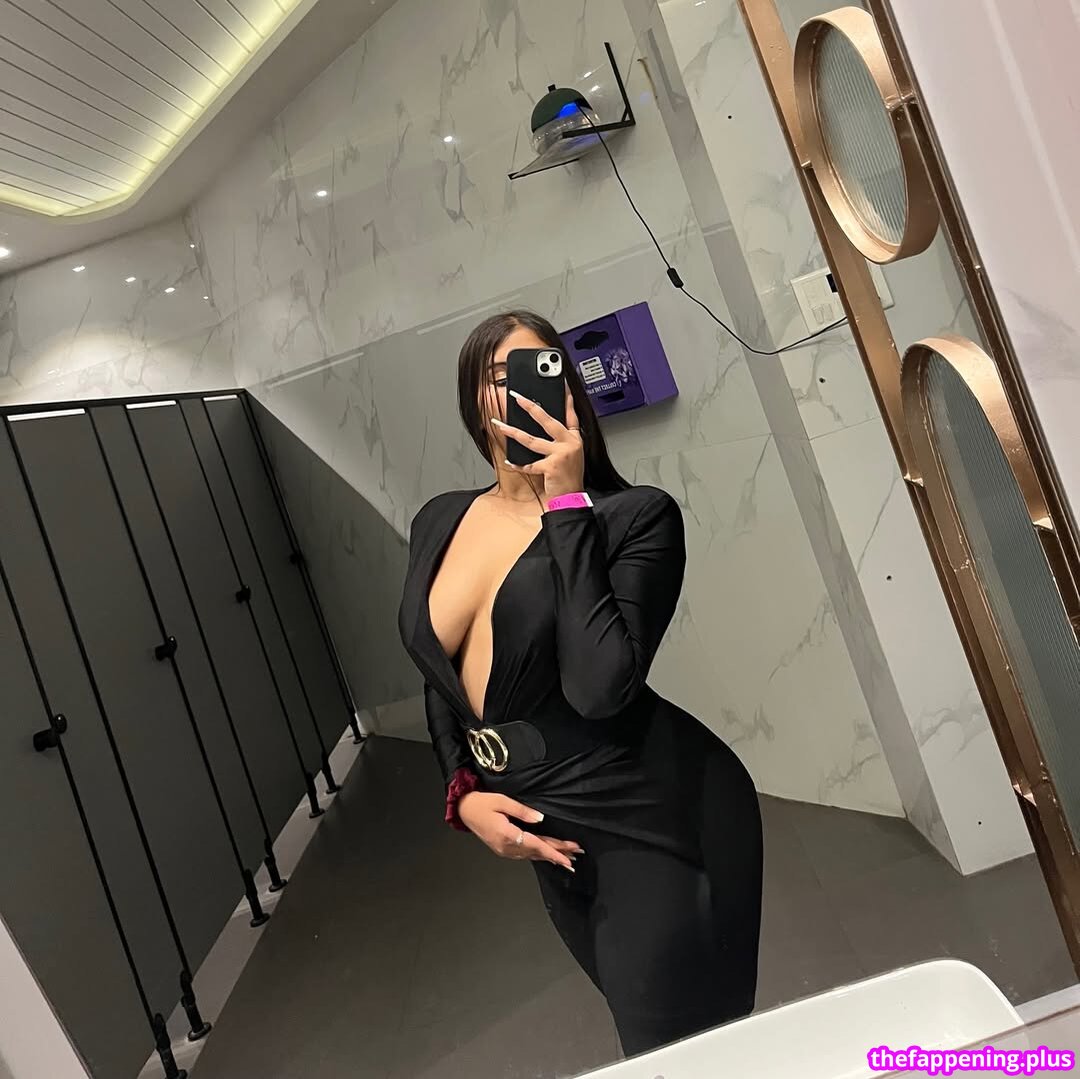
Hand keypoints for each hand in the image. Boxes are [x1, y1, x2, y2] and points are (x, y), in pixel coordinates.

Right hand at [457, 791, 582, 870]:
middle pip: (537, 852)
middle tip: (575, 855)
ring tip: (566, 856)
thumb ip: (523, 811)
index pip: (536, 845)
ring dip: (549, 855)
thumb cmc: (482, 803)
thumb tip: (540, 818)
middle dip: (557, 854)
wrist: (464, 810)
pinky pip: (524, 854)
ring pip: (532, 855)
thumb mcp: (502, 801)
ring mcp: (504, 850)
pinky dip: (538, 854)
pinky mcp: (503, 849)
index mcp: (507, 835)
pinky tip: (546, 854)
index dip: (554, 852)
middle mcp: (507, 847)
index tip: (568, 858)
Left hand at [493, 386, 584, 504]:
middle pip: (547, 420)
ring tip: (500, 425)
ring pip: (531, 440)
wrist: (572, 499)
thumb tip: (542, 427)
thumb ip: (561, 441)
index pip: (571, 415)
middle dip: (530, 407)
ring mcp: (561, 454)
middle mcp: (570, 444)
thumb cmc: (569, 478)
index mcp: (575, 439)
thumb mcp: (571, 456)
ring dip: (513, 432)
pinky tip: (510, 460)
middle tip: (517, 397)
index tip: (561, 386)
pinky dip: (519, 464)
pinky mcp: (552, 466)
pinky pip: (529, 464)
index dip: (567, 400)